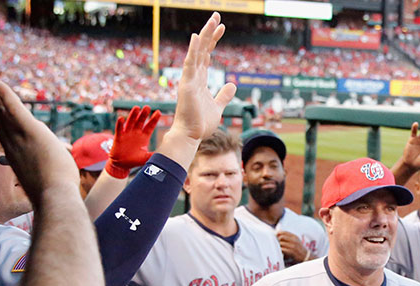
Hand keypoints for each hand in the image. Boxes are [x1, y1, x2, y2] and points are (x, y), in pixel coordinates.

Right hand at [0, 73, 78, 200]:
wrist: (55, 198)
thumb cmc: (55, 195)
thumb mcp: (47, 179)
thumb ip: (47, 171)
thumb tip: (59, 172)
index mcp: (16, 156)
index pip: (5, 132)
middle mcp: (12, 145)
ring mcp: (19, 137)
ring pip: (3, 109)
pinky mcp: (29, 130)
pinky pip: (13, 106)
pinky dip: (2, 92)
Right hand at [105, 105, 160, 178]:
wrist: (121, 165)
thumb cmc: (134, 160)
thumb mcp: (145, 158)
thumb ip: (153, 156)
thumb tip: (163, 156)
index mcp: (144, 137)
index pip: (150, 126)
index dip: (154, 119)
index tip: (158, 112)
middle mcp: (136, 133)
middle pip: (140, 121)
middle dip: (144, 114)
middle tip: (147, 107)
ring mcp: (127, 134)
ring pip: (131, 122)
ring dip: (133, 115)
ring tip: (137, 108)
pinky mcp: (119, 137)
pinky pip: (119, 129)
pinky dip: (120, 124)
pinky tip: (121, 118)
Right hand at [167, 13, 236, 143]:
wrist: (191, 136)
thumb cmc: (201, 124)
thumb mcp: (218, 107)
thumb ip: (224, 95)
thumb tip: (232, 84)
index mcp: (199, 79)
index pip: (207, 54)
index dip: (214, 40)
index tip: (222, 27)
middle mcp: (193, 75)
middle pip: (202, 48)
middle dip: (210, 32)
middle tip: (217, 15)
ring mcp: (189, 78)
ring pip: (197, 51)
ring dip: (205, 35)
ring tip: (213, 20)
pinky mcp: (187, 84)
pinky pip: (190, 64)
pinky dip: (193, 50)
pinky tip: (196, 37)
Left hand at [276, 230, 310, 263]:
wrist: (305, 256)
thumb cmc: (298, 248)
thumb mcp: (296, 240)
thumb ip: (288, 237)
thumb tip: (278, 233)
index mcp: (294, 236)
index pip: (284, 232)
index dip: (278, 233)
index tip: (276, 236)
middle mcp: (294, 240)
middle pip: (281, 237)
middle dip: (278, 240)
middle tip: (277, 243)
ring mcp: (293, 246)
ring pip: (281, 243)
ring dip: (279, 246)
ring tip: (279, 248)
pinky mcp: (292, 252)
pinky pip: (282, 249)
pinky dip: (280, 250)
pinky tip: (281, 251)